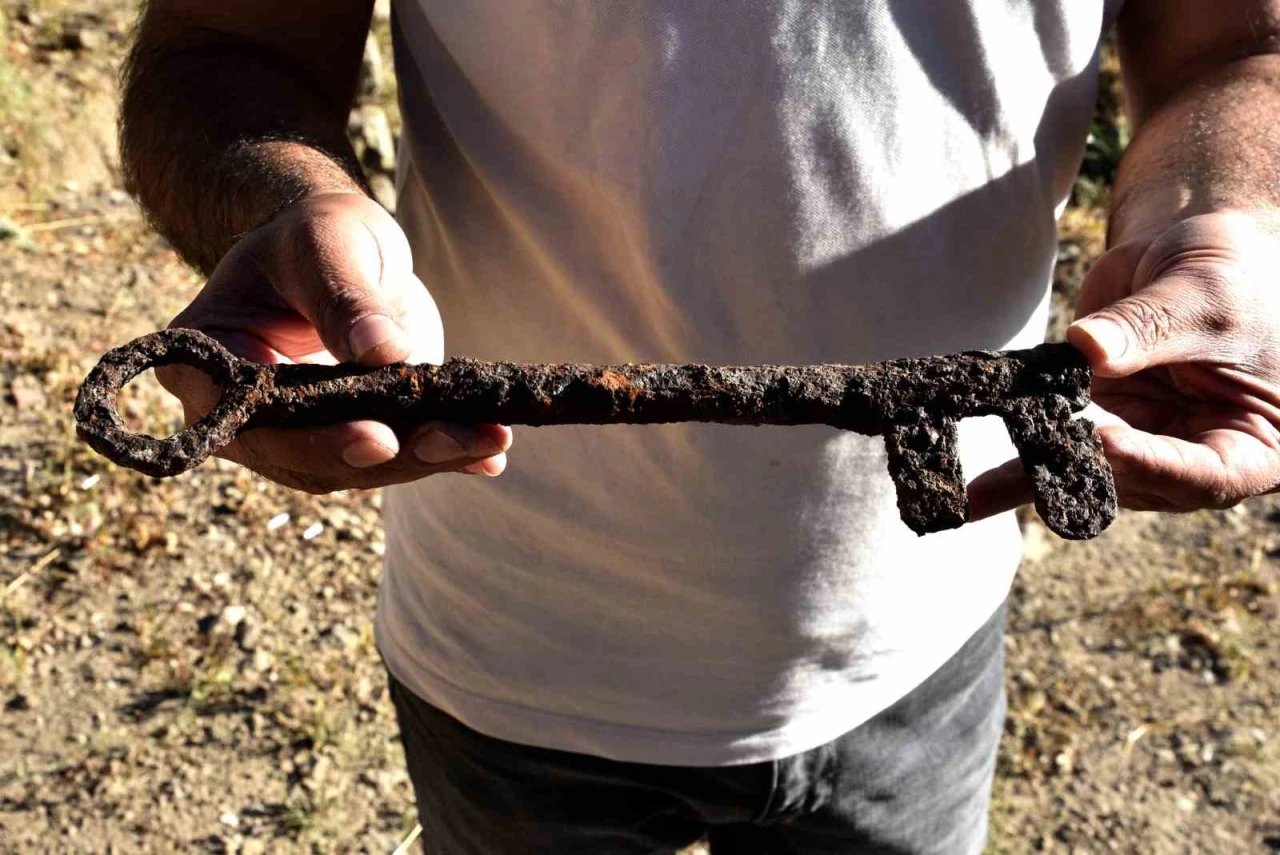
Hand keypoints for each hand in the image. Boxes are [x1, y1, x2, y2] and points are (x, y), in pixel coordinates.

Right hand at [159, 192, 511, 492]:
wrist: (340, 249)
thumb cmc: (312, 233)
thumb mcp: (323, 241)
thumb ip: (343, 294)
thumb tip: (381, 349)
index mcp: (206, 364)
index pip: (250, 419)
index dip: (314, 439)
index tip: (379, 438)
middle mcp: (244, 416)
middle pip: (312, 457)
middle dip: (393, 455)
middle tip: (460, 440)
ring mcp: (298, 434)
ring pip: (359, 466)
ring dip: (429, 458)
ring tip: (490, 441)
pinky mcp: (351, 434)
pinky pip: (395, 455)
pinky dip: (445, 454)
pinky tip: (490, 452)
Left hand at [970, 210, 1279, 518]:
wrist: (1190, 252)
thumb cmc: (1230, 272)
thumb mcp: (1203, 293)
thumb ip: (1149, 326)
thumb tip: (1089, 349)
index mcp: (1254, 443)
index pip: (1211, 474)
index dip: (1158, 465)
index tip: (1109, 442)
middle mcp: (1195, 455)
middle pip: (1139, 483)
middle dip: (1081, 476)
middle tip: (1031, 471)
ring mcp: (1140, 441)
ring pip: (1086, 473)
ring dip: (1030, 479)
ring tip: (973, 497)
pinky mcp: (1093, 421)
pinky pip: (1052, 443)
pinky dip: (1014, 457)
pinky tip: (970, 486)